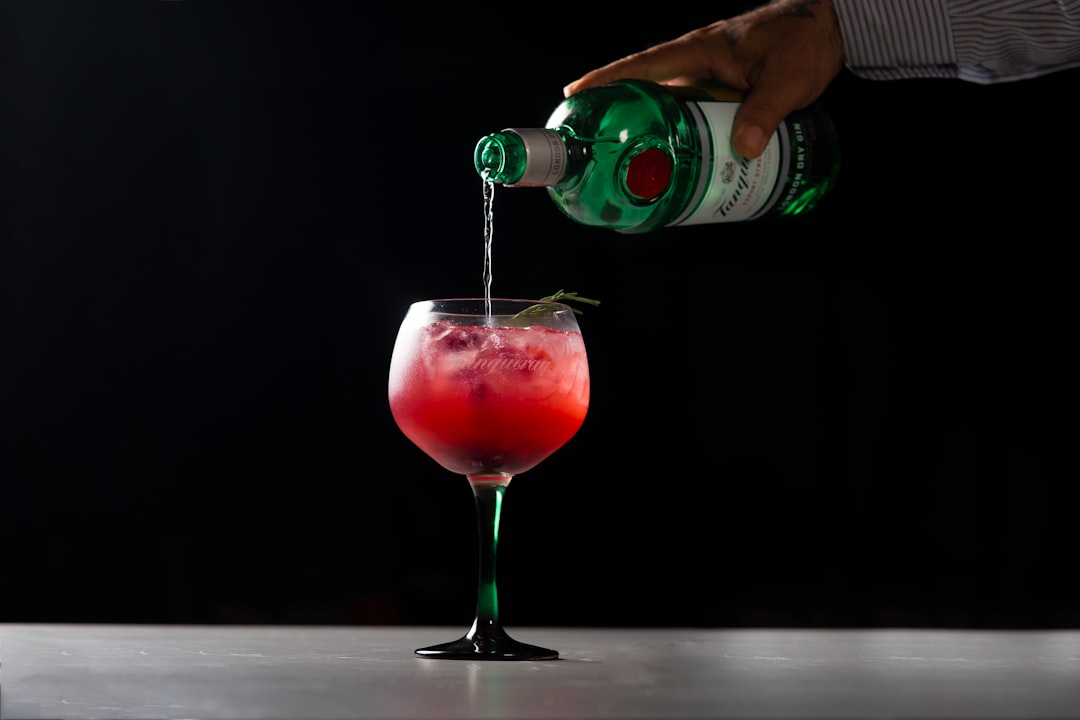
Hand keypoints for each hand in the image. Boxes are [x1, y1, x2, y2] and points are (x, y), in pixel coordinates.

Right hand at [563, 0, 844, 157]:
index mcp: (700, 50)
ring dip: (652, 131)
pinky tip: (680, 160)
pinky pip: (696, 116)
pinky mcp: (725, 92)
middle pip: (648, 91)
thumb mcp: (788, 77)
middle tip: (596, 144)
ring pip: (671, 108)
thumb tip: (743, 149)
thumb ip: (765, 112)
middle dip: (620, 114)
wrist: (831, 29)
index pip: (644, 66)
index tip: (574, 95)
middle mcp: (698, 64)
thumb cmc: (806, 40)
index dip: (608, 81)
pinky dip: (683, 135)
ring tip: (632, 163)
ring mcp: (711, 78)